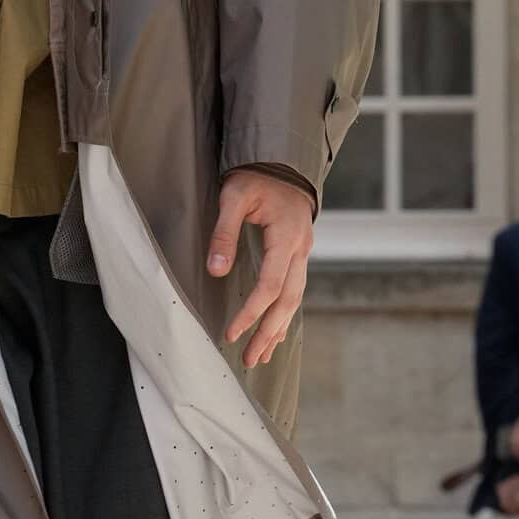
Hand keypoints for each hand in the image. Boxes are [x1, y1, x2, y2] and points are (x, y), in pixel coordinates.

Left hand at [207, 170, 314, 369]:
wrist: (282, 160)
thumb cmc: (256, 175)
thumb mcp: (233, 196)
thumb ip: (224, 232)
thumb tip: (216, 269)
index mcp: (286, 237)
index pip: (270, 286)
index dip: (251, 313)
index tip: (232, 332)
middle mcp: (301, 250)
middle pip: (288, 301)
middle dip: (268, 332)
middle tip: (249, 358)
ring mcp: (303, 252)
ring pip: (295, 299)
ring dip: (278, 329)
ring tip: (260, 356)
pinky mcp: (298, 253)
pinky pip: (294, 290)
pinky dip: (285, 315)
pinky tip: (276, 333)